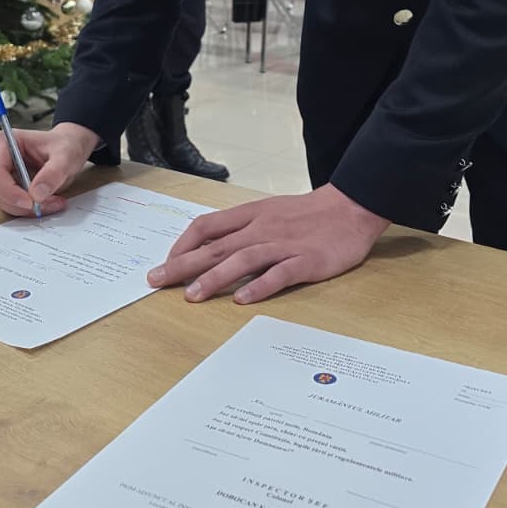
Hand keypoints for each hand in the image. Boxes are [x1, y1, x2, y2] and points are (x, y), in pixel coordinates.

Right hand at [0, 122, 98, 215]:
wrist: (68, 149)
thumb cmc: (64, 146)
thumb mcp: (66, 157)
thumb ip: (53, 174)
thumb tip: (37, 194)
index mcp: (3, 142)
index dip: (9, 191)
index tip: (31, 203)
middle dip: (19, 204)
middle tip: (47, 205)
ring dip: (24, 209)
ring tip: (51, 202)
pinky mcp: (2, 186)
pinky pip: (7, 205)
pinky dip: (26, 210)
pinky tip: (45, 203)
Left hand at [147, 184, 388, 304]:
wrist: (351, 208)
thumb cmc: (307, 214)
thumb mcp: (268, 212)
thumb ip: (241, 228)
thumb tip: (209, 247)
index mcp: (251, 215)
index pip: (207, 226)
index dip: (182, 246)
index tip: (166, 264)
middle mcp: (262, 228)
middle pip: (216, 246)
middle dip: (183, 265)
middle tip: (156, 282)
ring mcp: (284, 245)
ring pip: (243, 259)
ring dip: (215, 278)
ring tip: (193, 296)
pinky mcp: (307, 261)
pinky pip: (280, 274)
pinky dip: (260, 286)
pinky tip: (243, 299)